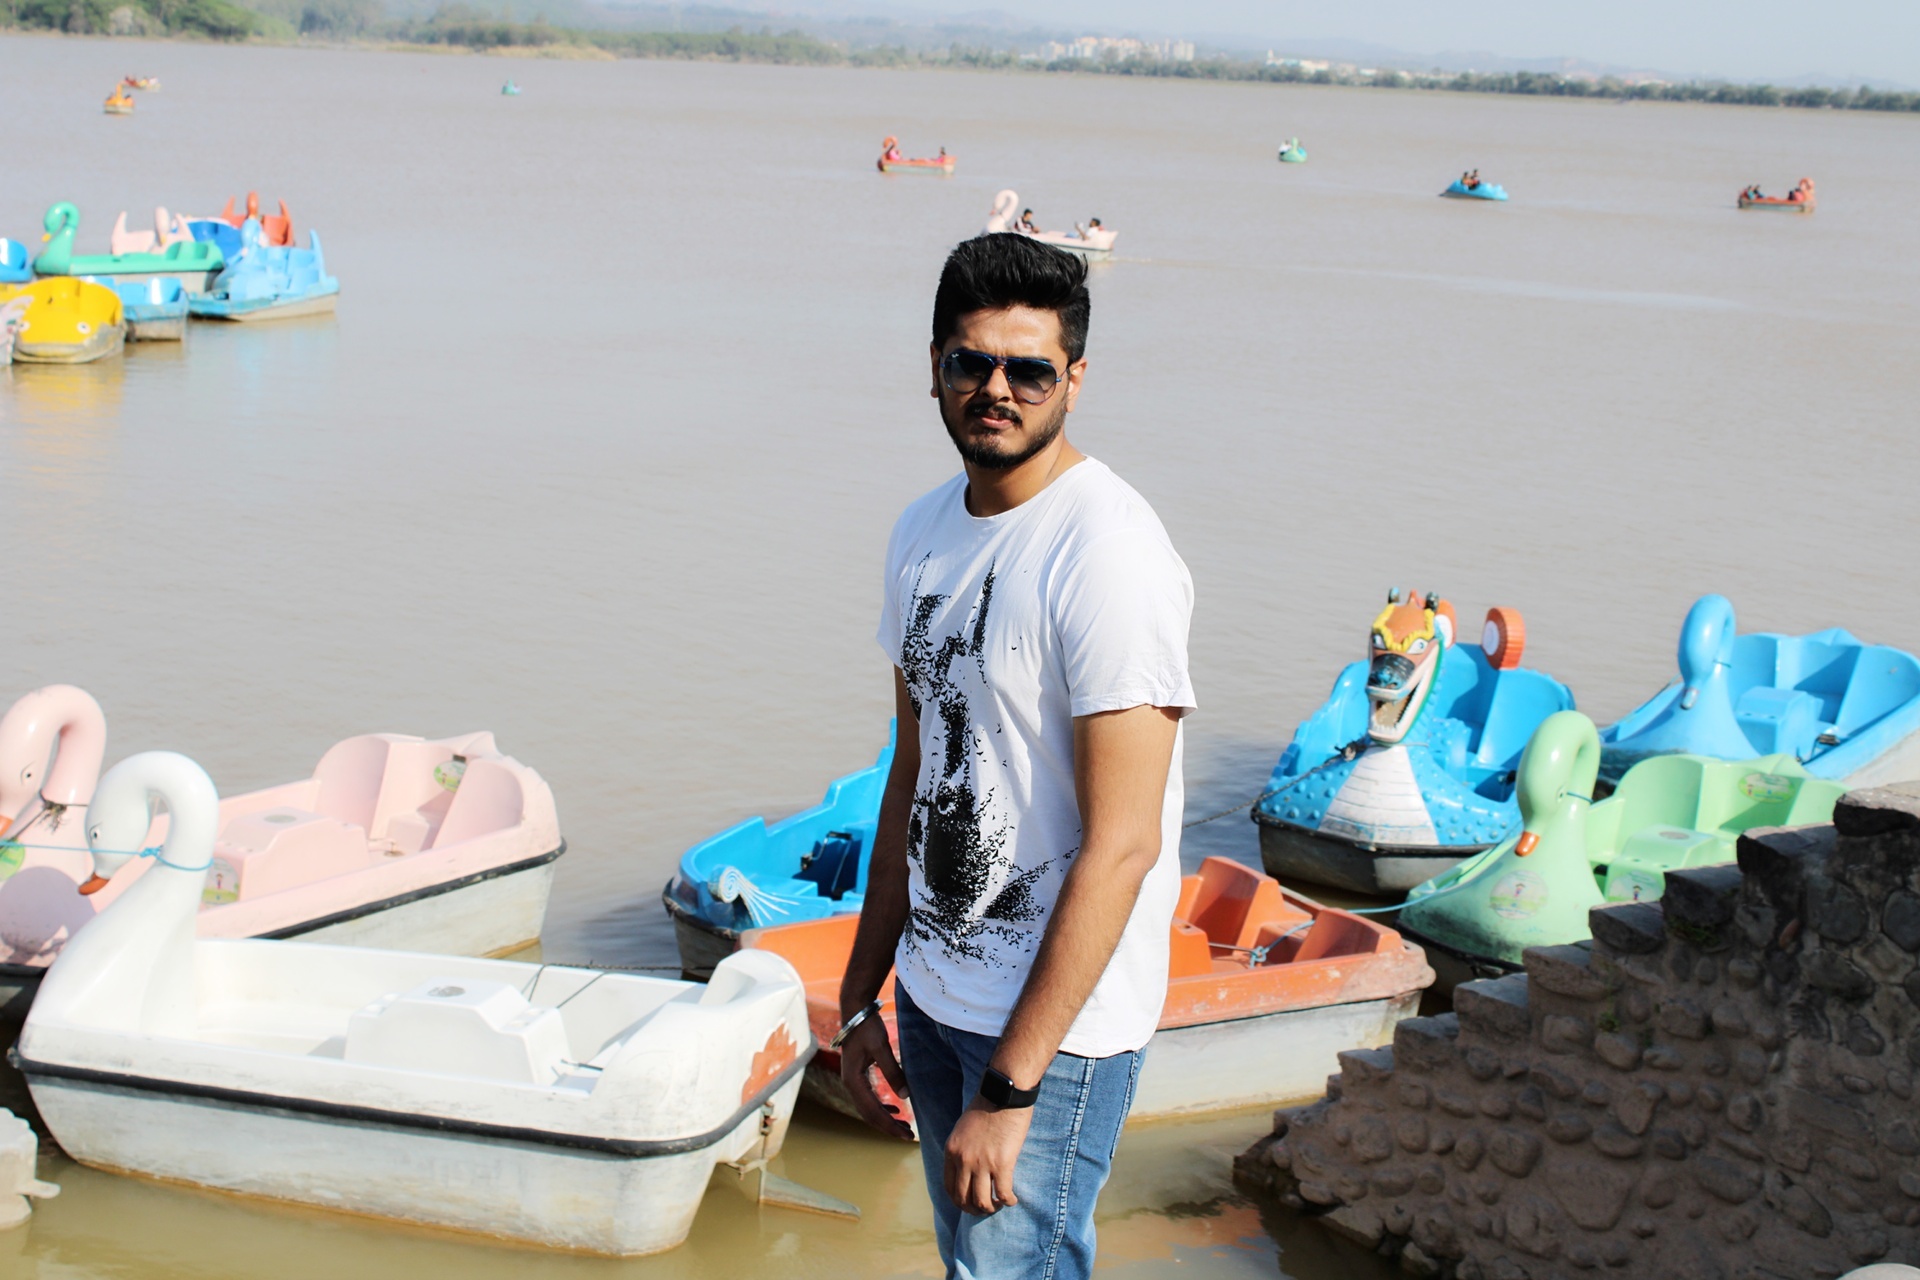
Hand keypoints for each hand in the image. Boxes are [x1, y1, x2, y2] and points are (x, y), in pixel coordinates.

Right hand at [838, 1015, 913, 1140]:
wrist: (855, 1011)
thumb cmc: (867, 1027)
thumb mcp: (881, 1048)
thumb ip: (892, 1072)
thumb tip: (905, 1097)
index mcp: (853, 1081)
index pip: (872, 1111)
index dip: (889, 1125)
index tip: (906, 1134)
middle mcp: (850, 1084)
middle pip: (869, 1114)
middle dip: (888, 1127)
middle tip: (908, 1136)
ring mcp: (853, 1080)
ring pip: (868, 1108)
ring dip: (885, 1119)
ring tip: (903, 1126)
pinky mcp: (857, 1075)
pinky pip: (868, 1099)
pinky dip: (881, 1107)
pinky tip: (894, 1109)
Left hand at [943, 1098, 1032, 1214]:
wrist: (1003, 1094)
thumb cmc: (986, 1106)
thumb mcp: (963, 1128)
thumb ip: (961, 1148)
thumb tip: (967, 1167)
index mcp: (951, 1151)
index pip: (949, 1187)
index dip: (960, 1201)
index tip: (969, 1203)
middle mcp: (963, 1160)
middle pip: (963, 1199)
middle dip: (974, 1209)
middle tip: (986, 1209)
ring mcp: (982, 1163)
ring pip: (982, 1201)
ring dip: (991, 1208)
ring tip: (999, 1204)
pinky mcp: (1002, 1163)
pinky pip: (1003, 1193)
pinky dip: (1008, 1201)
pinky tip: (1012, 1199)